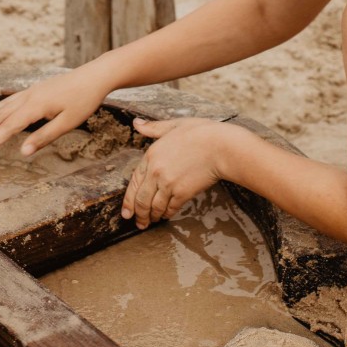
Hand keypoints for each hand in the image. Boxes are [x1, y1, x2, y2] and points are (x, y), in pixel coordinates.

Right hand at [0, 71, 107, 157]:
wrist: (95, 76)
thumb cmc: (84, 100)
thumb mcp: (67, 123)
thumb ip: (44, 137)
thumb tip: (22, 152)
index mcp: (36, 106)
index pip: (9, 127)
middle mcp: (28, 96)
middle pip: (0, 116)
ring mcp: (30, 91)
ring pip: (3, 106)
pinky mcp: (35, 90)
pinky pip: (11, 100)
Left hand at [122, 117, 243, 228]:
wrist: (221, 146)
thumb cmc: (201, 133)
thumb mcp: (174, 125)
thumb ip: (153, 128)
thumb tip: (136, 123)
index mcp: (151, 155)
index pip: (134, 182)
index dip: (128, 199)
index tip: (126, 211)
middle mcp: (156, 172)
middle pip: (141, 199)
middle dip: (138, 214)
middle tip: (138, 223)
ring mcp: (168, 184)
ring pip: (154, 206)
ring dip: (151, 217)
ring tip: (150, 222)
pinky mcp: (182, 193)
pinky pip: (170, 208)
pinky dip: (167, 213)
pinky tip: (166, 215)